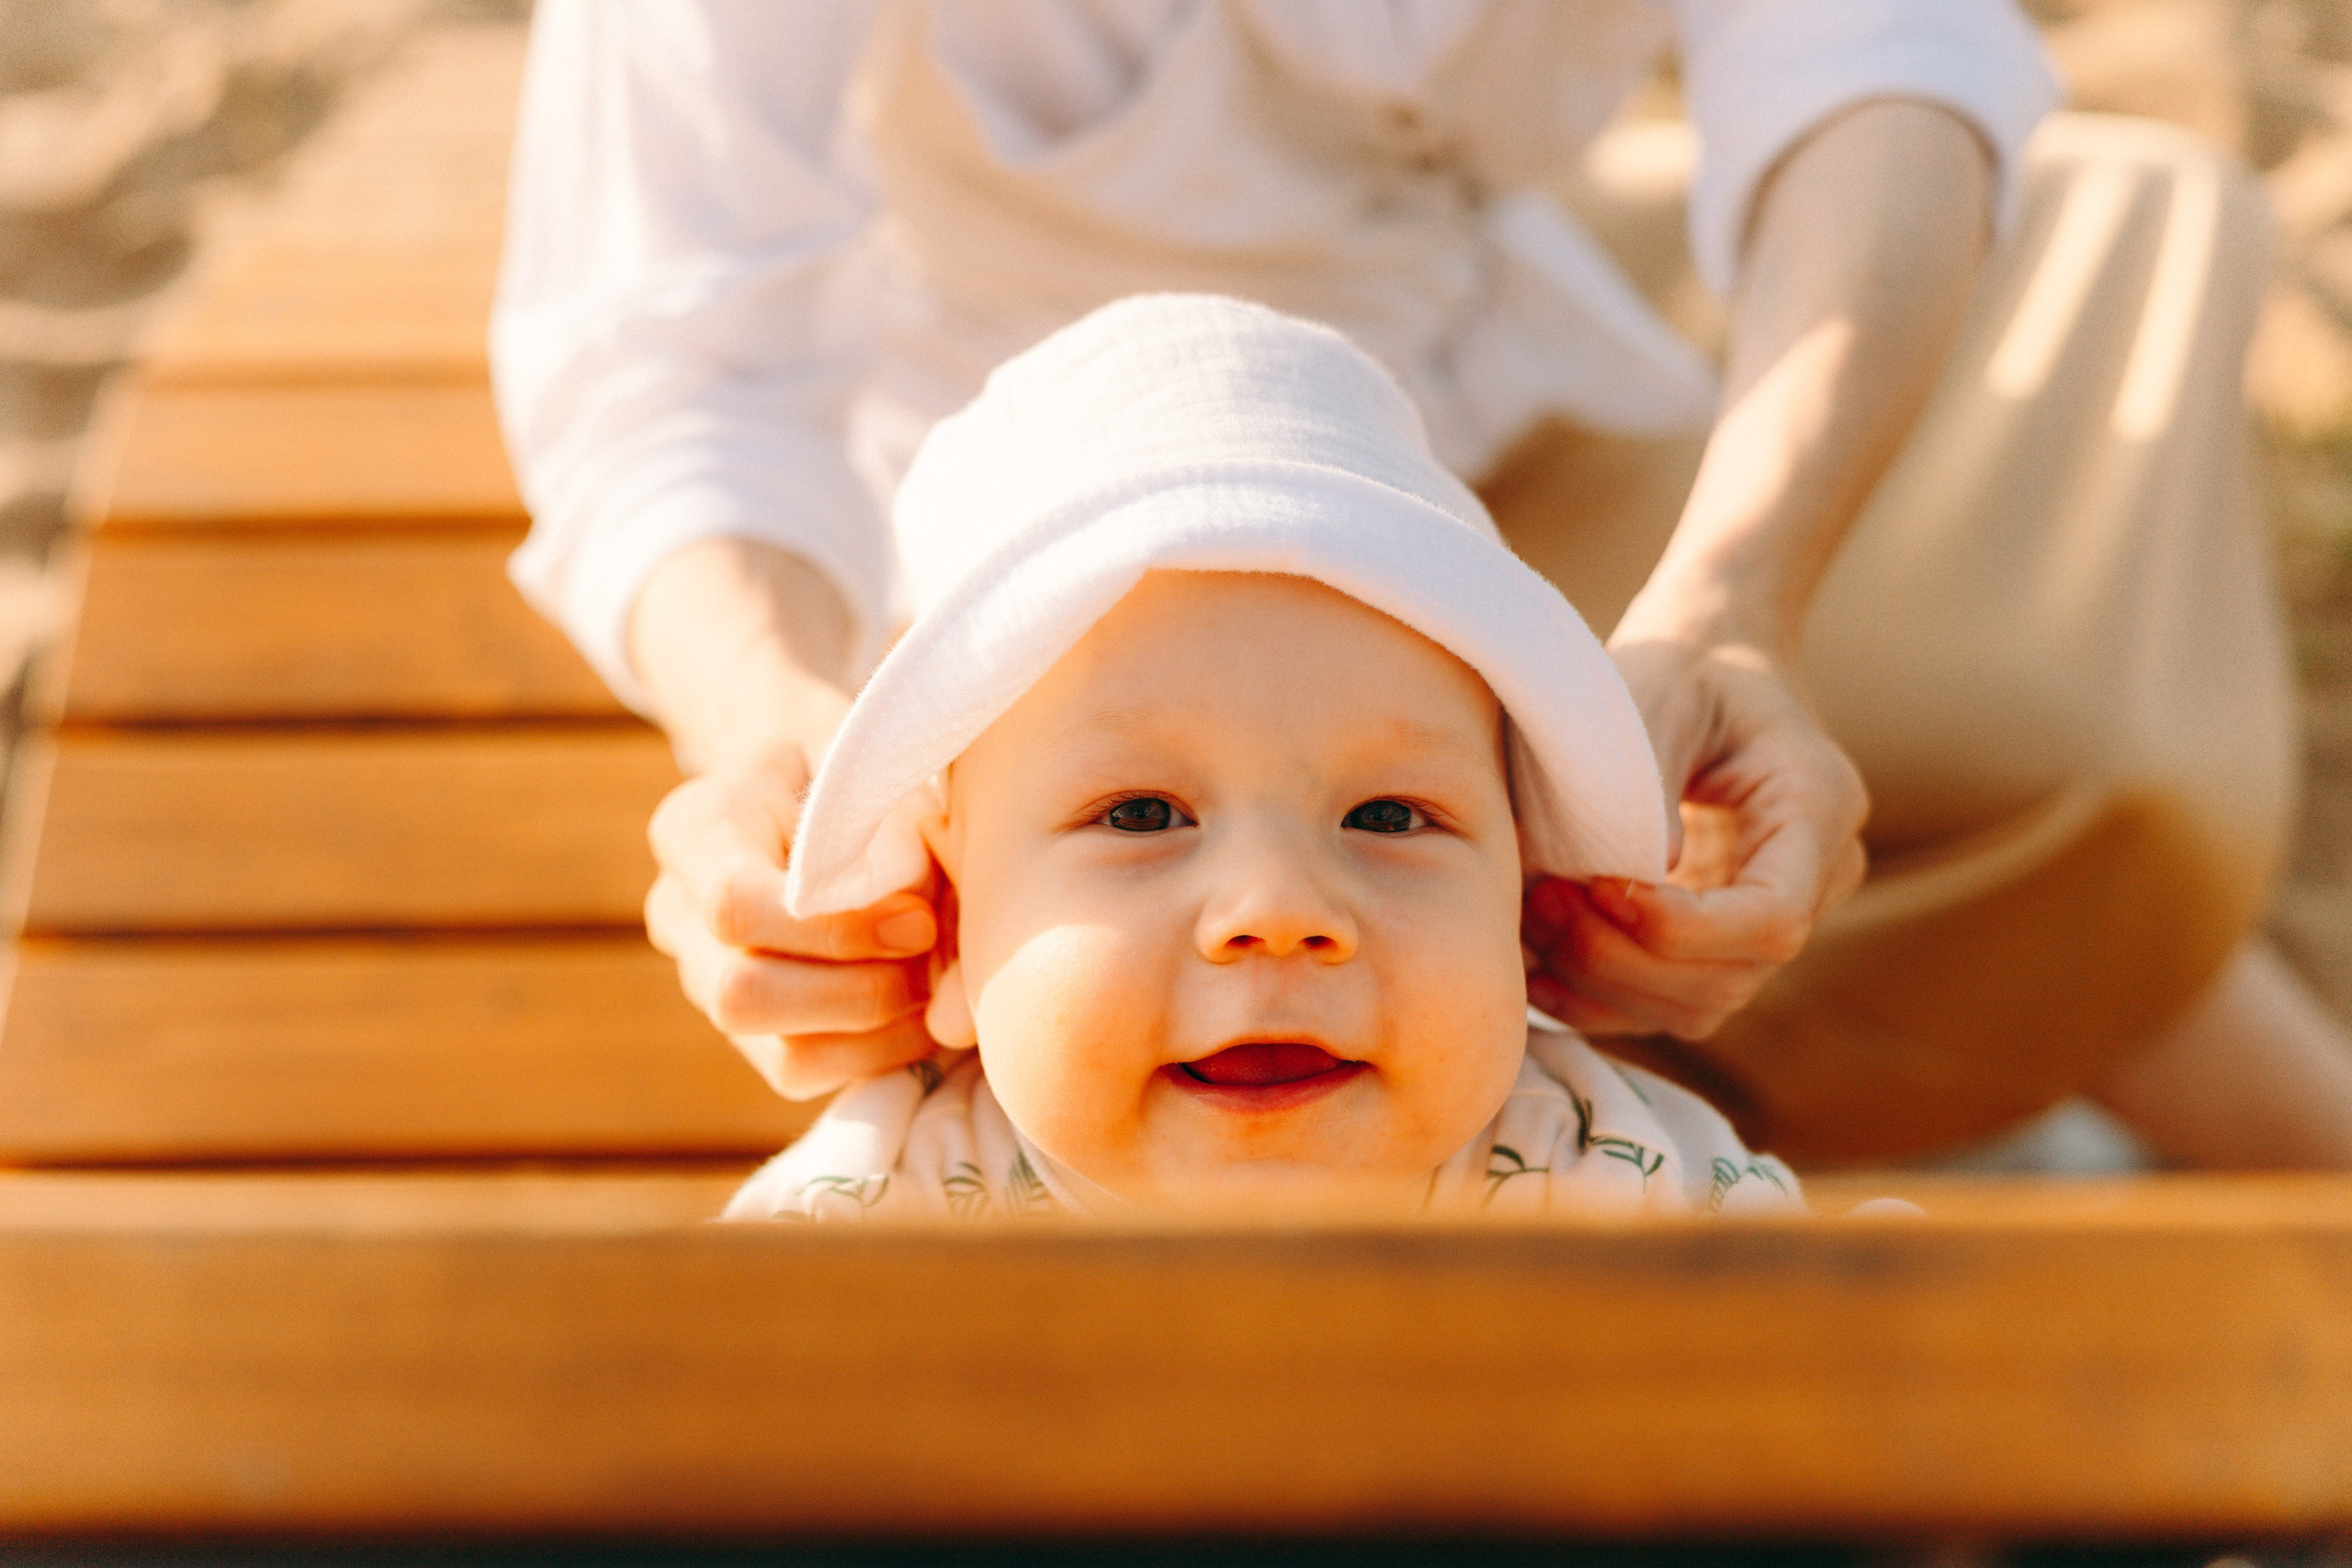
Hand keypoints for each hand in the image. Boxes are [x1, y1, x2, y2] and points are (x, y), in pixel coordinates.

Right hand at [643, 736, 941, 1097]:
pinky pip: (803, 1074)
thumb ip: (895, 834)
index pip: (733, 903)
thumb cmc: (857, 772)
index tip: (919, 919)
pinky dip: (878, 1053)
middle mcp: (678, 914)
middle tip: (932, 955)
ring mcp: (703, 980)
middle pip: (740, 996)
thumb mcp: (873, 770)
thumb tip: (918, 930)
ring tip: (938, 983)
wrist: (821, 788)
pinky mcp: (746, 1032)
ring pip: (777, 1052)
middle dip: (858, 991)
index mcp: (694, 828)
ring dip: (878, 1030)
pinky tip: (923, 1011)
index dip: (832, 929)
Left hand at [1522, 632, 1867, 1039]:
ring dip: (1605, 982)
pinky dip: (1599, 998)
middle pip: (1733, 975)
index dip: (1682, 929)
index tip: (1598, 887)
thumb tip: (1636, 875)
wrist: (1706, 658)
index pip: (1773, 917)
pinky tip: (1539, 965)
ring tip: (1534, 920)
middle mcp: (1813, 878)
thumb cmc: (1682, 662)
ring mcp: (1770, 916)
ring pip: (1698, 1004)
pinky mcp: (1722, 939)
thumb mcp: (1660, 689)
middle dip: (1625, 958)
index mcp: (1818, 807)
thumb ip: (1647, 773)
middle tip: (1544, 901)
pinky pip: (1669, 1003)